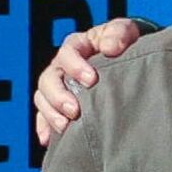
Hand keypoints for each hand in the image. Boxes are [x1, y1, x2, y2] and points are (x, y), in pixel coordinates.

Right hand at [29, 15, 145, 149]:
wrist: (128, 57)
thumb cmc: (124, 43)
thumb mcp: (125, 31)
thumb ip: (119, 34)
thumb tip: (110, 47)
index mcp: (77, 46)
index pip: (67, 53)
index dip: (75, 66)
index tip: (91, 80)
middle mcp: (62, 66)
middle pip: (48, 79)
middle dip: (59, 96)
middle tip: (76, 110)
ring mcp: (58, 86)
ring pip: (43, 98)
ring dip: (51, 113)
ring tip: (65, 126)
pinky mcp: (59, 104)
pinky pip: (43, 115)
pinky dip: (44, 127)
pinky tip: (48, 140)